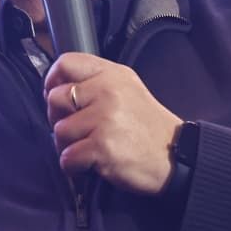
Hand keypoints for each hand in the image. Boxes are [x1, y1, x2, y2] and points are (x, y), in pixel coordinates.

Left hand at [44, 54, 181, 193]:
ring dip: (68, 146)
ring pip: (59, 132)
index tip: (58, 98)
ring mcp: (104, 118)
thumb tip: (56, 90)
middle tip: (77, 131)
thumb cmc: (147, 128)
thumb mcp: (127, 90)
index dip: (52, 81)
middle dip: (58, 119)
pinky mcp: (102, 146)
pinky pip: (67, 157)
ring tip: (89, 149)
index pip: (65, 63)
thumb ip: (96, 83)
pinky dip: (74, 167)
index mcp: (111, 74)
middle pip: (55, 99)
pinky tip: (91, 164)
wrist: (177, 157)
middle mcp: (107, 91)